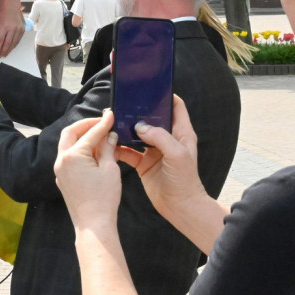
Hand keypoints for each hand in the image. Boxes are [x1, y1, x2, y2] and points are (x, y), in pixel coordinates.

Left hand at [0, 4, 24, 57]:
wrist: (11, 5)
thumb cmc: (2, 13)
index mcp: (4, 26)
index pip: (0, 40)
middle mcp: (12, 28)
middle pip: (8, 43)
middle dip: (4, 51)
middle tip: (0, 56)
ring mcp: (19, 29)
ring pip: (14, 43)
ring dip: (9, 49)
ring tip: (5, 54)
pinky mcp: (23, 29)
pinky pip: (18, 39)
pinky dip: (14, 44)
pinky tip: (11, 48)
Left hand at [54, 111, 121, 230]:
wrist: (93, 225)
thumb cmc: (104, 198)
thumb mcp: (109, 169)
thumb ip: (107, 148)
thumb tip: (109, 135)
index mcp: (72, 155)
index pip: (90, 133)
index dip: (102, 123)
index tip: (111, 114)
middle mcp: (61, 160)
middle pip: (70, 133)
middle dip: (85, 125)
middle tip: (101, 121)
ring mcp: (60, 170)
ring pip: (67, 145)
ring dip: (81, 137)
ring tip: (99, 135)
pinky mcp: (62, 179)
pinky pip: (68, 158)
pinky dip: (79, 150)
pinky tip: (93, 152)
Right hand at [115, 95, 205, 223]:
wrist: (179, 207)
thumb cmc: (184, 180)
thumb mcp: (176, 155)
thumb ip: (159, 137)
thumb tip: (140, 126)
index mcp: (181, 132)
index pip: (175, 106)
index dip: (165, 95)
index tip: (150, 87)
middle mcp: (167, 139)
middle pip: (152, 117)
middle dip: (139, 110)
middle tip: (124, 102)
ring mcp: (154, 150)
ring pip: (137, 133)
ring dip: (126, 128)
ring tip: (113, 120)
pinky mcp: (143, 163)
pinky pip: (128, 151)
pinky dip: (119, 147)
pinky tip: (110, 143)